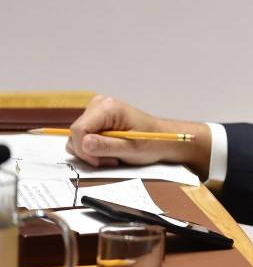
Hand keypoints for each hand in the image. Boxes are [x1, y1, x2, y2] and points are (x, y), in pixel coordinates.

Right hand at [66, 95, 211, 177]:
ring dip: (92, 152)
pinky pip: (83, 138)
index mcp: (108, 108)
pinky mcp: (96, 120)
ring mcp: (96, 111)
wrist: (162, 138)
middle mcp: (99, 105)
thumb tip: (85, 143)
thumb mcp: (131, 148)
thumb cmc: (151, 142)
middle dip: (89, 152)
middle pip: (76, 134)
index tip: (99, 161)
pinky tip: (110, 151)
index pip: (78, 130)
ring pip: (77, 138)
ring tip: (113, 155)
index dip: (84, 149)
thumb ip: (106, 146)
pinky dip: (93, 149)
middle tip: (111, 159)